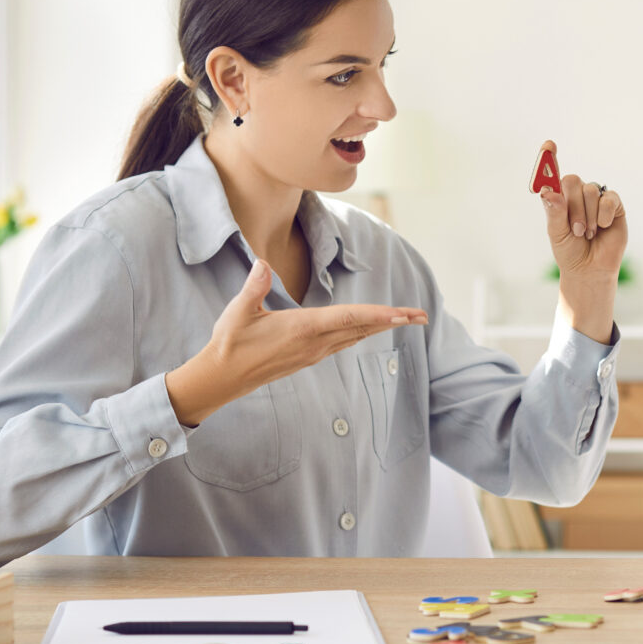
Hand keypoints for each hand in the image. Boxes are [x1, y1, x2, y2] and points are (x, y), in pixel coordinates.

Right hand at [165, 260, 428, 424]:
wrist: (220, 379)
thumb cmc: (229, 344)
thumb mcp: (238, 312)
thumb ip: (254, 286)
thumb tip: (263, 263)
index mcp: (303, 329)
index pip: (349, 319)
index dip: (379, 315)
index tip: (404, 315)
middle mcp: (314, 343)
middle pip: (362, 328)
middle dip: (394, 322)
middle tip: (423, 316)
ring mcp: (312, 353)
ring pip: (354, 336)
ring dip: (380, 327)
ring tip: (403, 320)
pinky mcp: (307, 357)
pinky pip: (342, 343)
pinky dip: (360, 332)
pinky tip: (367, 329)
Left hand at [537, 139, 626, 282]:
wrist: (590, 269)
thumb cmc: (569, 251)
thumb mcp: (557, 233)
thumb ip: (554, 212)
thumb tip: (548, 191)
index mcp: (559, 197)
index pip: (552, 172)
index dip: (549, 157)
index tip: (548, 144)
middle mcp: (577, 194)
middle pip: (572, 180)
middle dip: (572, 207)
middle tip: (576, 230)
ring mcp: (596, 198)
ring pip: (589, 191)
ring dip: (587, 217)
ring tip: (588, 234)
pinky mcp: (614, 204)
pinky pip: (608, 198)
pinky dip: (604, 214)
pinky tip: (603, 228)